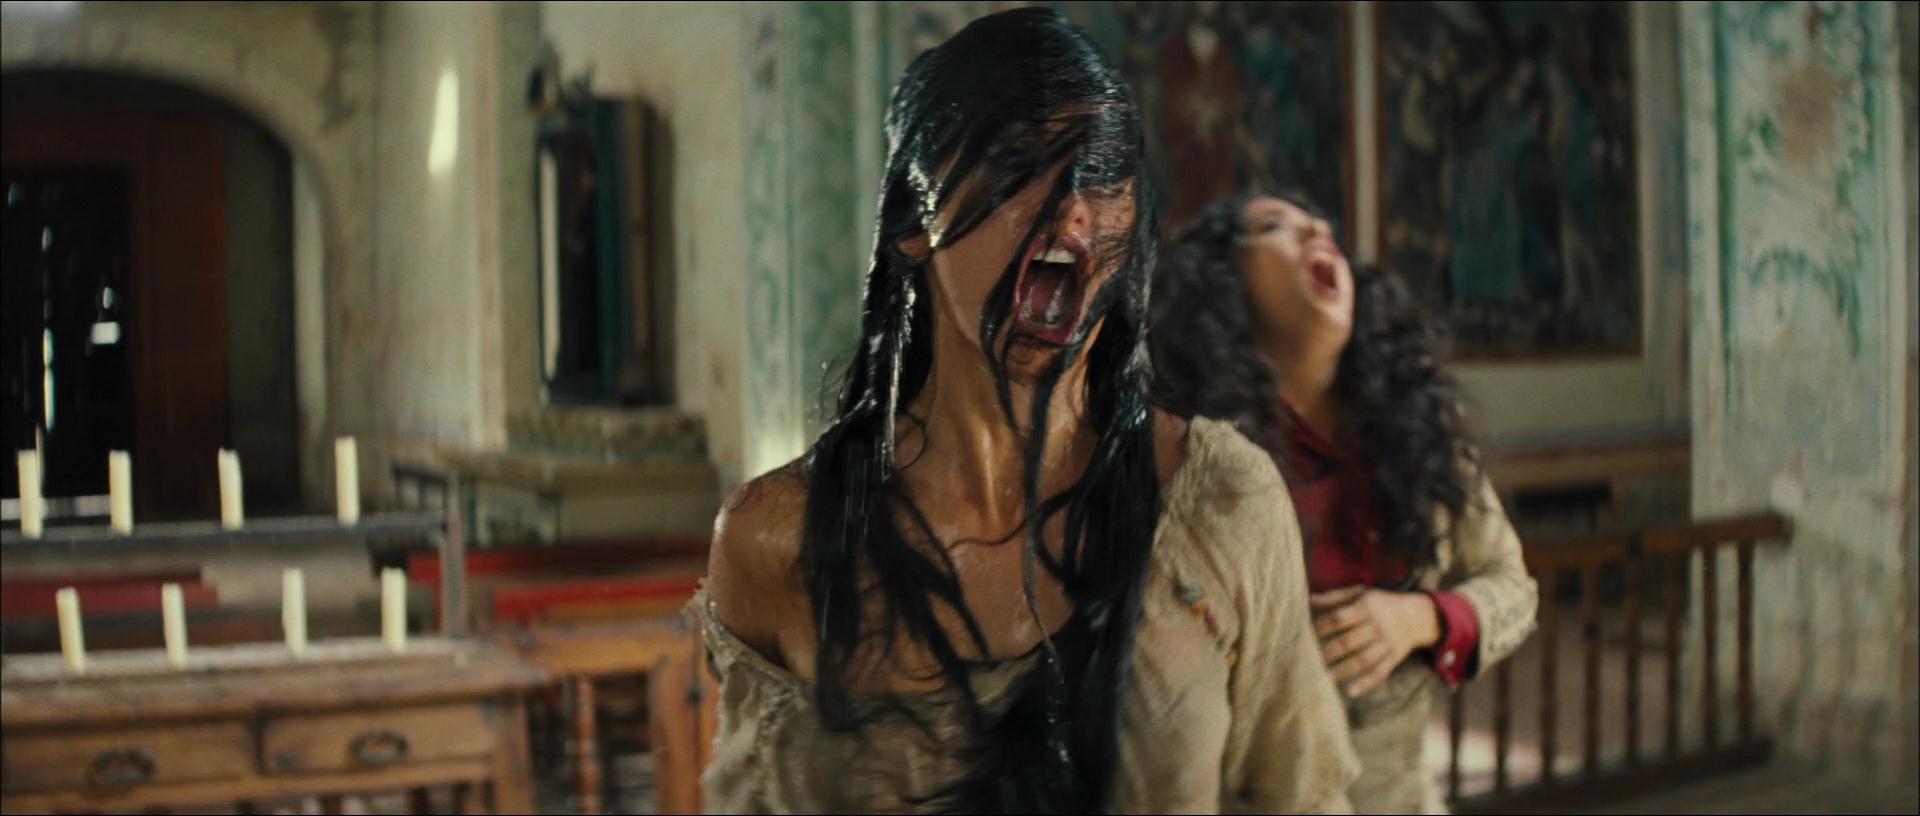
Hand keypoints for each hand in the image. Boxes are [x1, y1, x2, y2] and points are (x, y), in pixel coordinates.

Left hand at [1310, 586, 1441, 698]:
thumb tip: (1308, 600)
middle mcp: (1377, 626)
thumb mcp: (1360, 593)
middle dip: (1329, 652)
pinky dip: (1366, 684)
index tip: (1305, 634)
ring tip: (1324, 678)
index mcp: (1366, 608)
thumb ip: (1335, 597)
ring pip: (1362, 660)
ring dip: (1343, 670)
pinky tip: (1350, 692)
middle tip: (1309, 660)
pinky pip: (1380, 673)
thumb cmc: (1380, 603)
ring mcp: (1387, 644)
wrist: (1417, 615)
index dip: (1322, 626)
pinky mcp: (1394, 658)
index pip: (1340, 618)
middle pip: (1349, 641)